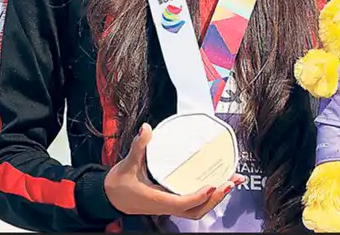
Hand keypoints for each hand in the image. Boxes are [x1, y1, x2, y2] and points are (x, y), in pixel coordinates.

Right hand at [104, 124, 243, 219]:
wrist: (108, 197)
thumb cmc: (118, 184)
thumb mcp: (127, 164)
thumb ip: (139, 147)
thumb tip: (146, 129)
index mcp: (156, 200)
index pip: (182, 203)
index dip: (198, 196)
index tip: (212, 185)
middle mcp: (166, 206)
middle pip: (196, 210)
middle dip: (216, 198)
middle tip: (231, 181)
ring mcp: (170, 206)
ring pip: (197, 209)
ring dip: (216, 198)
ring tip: (231, 182)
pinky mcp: (172, 202)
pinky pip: (194, 204)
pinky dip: (208, 197)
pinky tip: (218, 184)